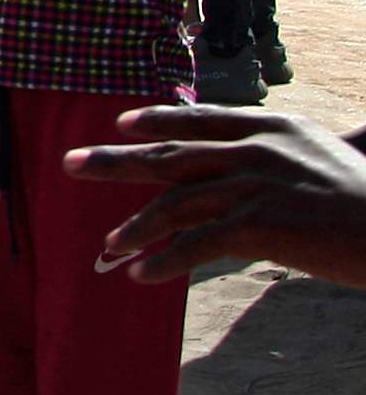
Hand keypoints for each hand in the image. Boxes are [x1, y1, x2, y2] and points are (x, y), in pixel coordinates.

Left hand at [71, 106, 365, 284]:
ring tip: (108, 247)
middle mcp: (258, 149)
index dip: (158, 120)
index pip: (202, 119)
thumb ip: (282, 155)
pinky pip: (196, 244)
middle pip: (171, 155)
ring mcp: (255, 185)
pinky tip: (143, 275)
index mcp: (274, 127)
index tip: (121, 122)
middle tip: (70, 163)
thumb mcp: (324, 158)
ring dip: (136, 229)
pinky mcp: (259, 226)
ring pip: (176, 205)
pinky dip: (165, 261)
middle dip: (115, 161)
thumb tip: (247, 162)